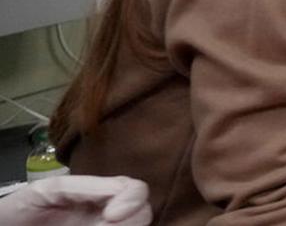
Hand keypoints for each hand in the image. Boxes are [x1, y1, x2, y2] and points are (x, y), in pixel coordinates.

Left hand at [0, 175, 150, 225]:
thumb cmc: (18, 210)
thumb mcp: (50, 190)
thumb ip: (86, 186)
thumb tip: (124, 191)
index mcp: (99, 195)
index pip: (136, 190)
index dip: (133, 200)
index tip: (112, 215)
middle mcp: (106, 213)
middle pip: (143, 212)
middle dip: (130, 220)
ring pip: (136, 225)